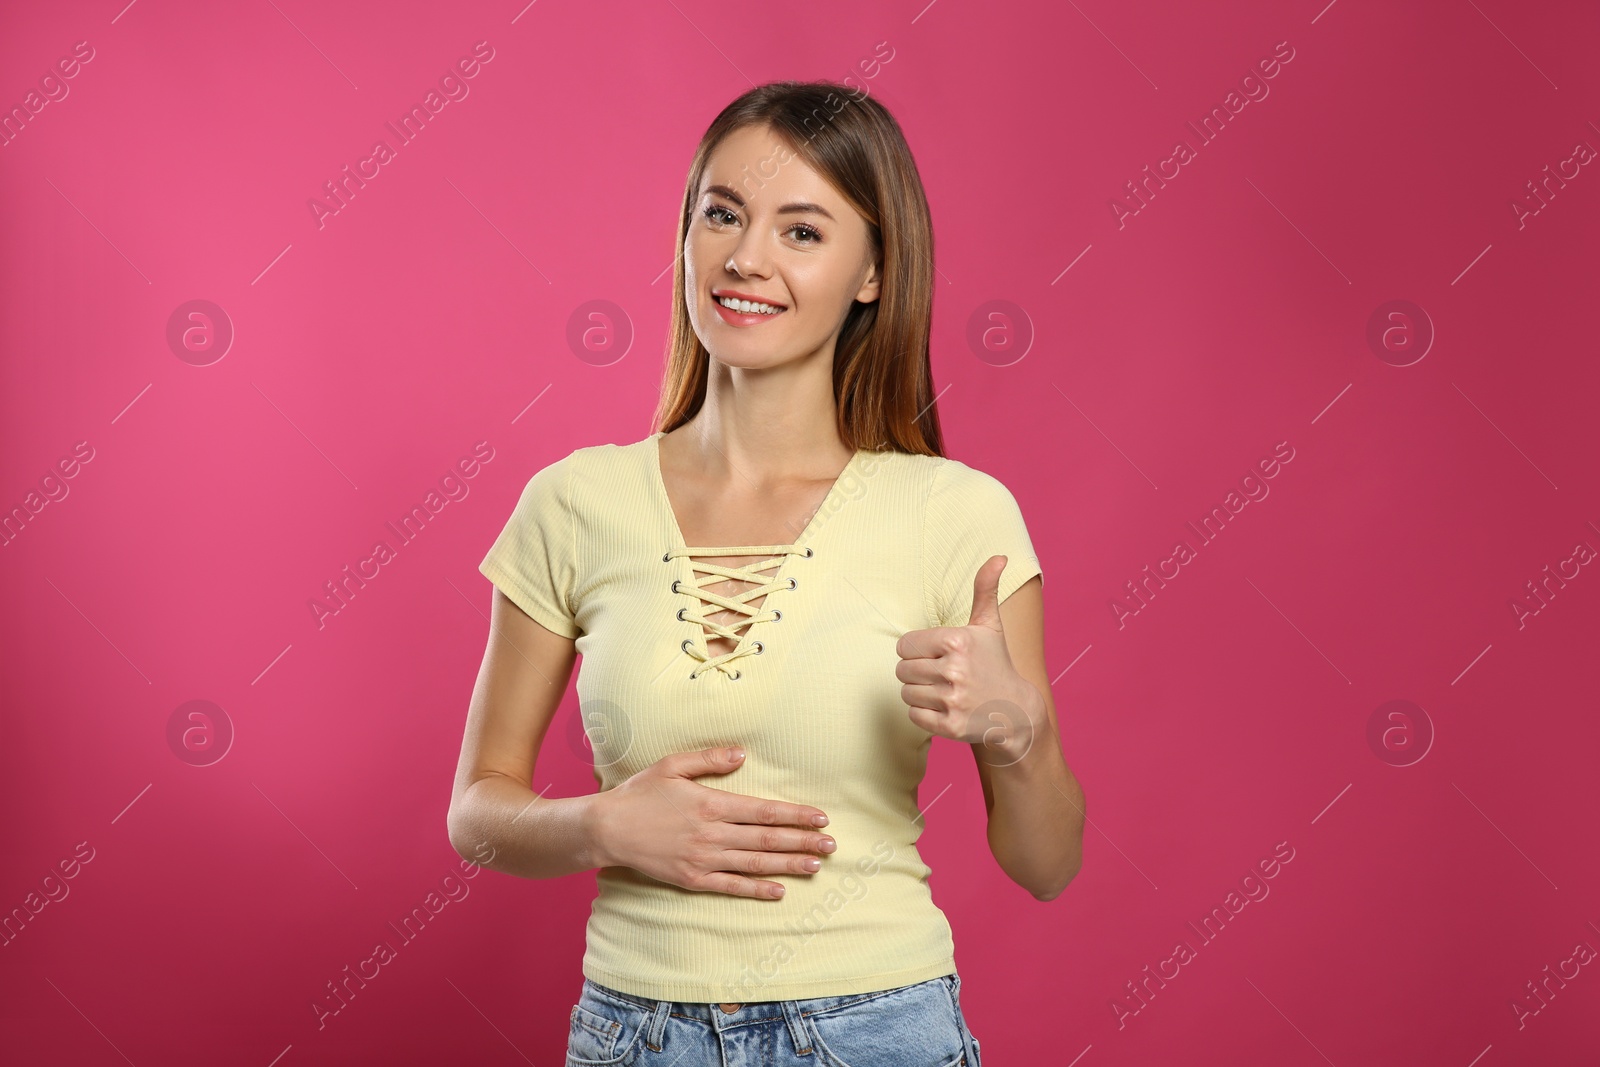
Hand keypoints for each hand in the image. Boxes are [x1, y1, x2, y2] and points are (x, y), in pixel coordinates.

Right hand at [589, 746, 835, 898]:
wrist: (607, 829)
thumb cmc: (640, 793)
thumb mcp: (672, 765)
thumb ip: (709, 759)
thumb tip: (742, 753)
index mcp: (711, 803)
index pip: (764, 811)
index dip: (796, 815)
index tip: (820, 818)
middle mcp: (712, 834)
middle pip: (767, 839)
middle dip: (803, 842)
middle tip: (831, 846)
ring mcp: (703, 859)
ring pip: (755, 863)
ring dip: (788, 865)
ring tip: (815, 866)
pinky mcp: (692, 879)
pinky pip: (731, 886)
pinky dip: (756, 889)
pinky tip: (779, 890)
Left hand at [895, 555, 1043, 765]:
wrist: (1016, 712)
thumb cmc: (995, 663)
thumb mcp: (990, 626)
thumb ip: (985, 589)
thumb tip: (999, 556)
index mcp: (957, 641)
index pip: (904, 645)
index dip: (917, 650)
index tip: (937, 655)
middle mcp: (955, 670)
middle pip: (903, 670)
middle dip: (917, 672)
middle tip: (941, 675)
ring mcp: (953, 700)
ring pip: (906, 693)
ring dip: (920, 693)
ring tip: (944, 691)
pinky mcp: (951, 726)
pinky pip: (913, 715)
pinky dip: (924, 713)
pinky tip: (945, 708)